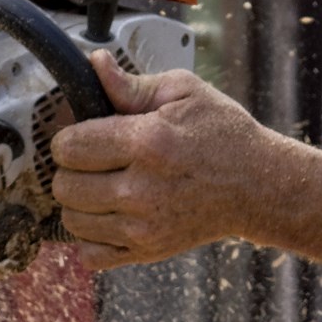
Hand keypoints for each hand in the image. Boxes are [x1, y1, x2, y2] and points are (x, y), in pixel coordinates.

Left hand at [48, 53, 280, 269]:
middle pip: (64, 186)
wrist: (257, 186)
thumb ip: (131, 84)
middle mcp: (141, 189)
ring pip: (72, 221)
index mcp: (147, 142)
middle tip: (93, 161)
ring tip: (100, 187)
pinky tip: (106, 217)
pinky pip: (91, 256)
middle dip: (70, 169)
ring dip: (78, 203)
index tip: (84, 134)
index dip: (68, 137)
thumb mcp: (184, 92)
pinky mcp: (148, 251)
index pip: (69, 147)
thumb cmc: (223, 134)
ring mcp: (143, 226)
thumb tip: (96, 65)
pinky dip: (90, 238)